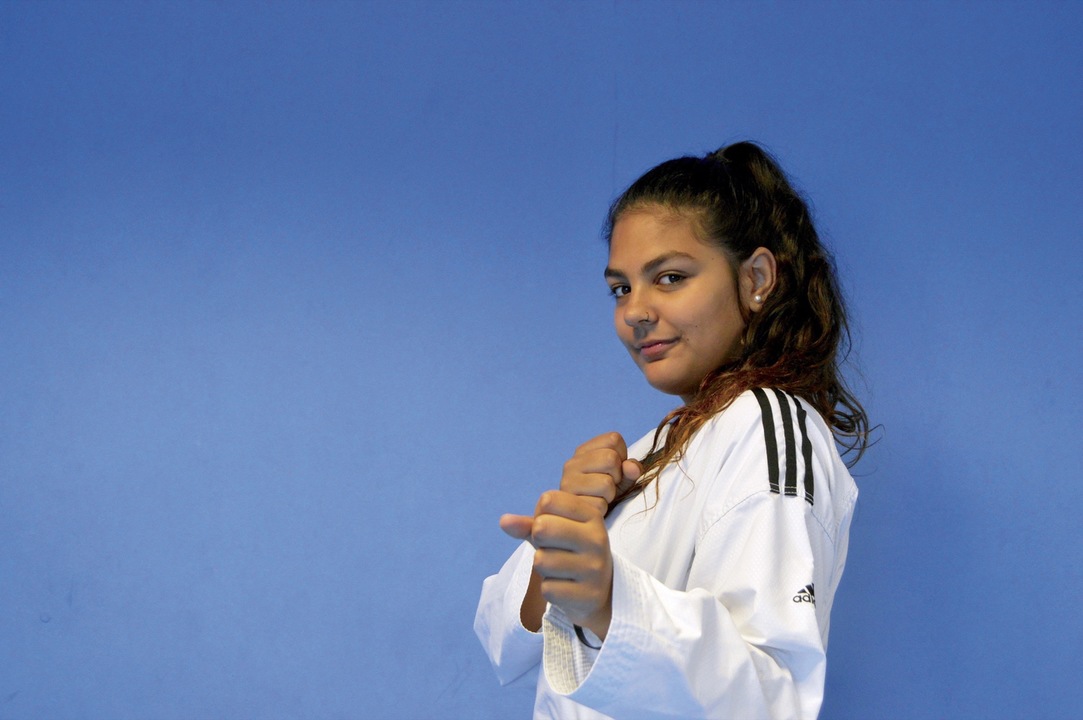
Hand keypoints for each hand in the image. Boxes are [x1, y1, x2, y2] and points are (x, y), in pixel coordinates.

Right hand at [498, 431, 642, 540]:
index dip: (622, 456)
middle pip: (610, 458)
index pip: (613, 440)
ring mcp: (567, 483)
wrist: (583, 522)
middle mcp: (572, 464)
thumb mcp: (622, 479)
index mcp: (584, 452)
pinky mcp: (568, 504)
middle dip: (617, 476)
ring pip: (606, 482)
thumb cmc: (605, 496)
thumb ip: (631, 469)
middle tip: (608, 487)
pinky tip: (594, 509)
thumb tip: (632, 468)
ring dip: (610, 495)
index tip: (614, 470)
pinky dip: (602, 509)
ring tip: (600, 498)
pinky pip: (599, 504)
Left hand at [498, 432, 644, 638]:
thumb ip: (530, 525)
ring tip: (564, 572)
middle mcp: (596, 539)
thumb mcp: (556, 535)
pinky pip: (548, 590)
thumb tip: (503, 521)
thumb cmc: (575, 556)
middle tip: (556, 552)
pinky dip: (552, 593)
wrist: (605, 598)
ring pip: (541, 562)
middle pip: (541, 530)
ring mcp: (593, 568)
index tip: (554, 528)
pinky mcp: (587, 595)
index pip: (546, 502)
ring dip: (546, 571)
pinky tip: (568, 591)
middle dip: (540, 544)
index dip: (540, 517)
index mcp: (590, 517)